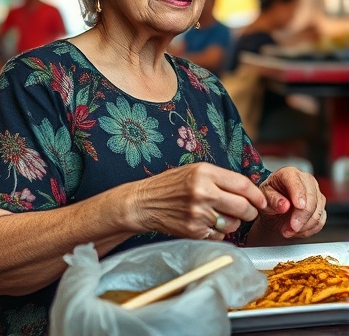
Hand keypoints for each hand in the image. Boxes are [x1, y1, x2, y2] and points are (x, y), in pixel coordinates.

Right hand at [131, 162, 266, 240]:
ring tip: (221, 215)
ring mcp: (199, 214)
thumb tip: (249, 191)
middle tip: (248, 211)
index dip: (257, 195)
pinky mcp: (194, 232)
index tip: (261, 201)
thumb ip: (221, 178)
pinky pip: (220, 235)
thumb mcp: (195, 170)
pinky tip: (207, 223)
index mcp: (205, 173)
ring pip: (234, 224)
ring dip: (234, 222)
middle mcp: (203, 192)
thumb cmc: (171, 184)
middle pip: (243, 207)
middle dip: (251, 211)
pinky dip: (219, 232)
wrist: (144, 202)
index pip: (243, 185)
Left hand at [256, 167, 325, 239]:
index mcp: (289, 173)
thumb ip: (272, 200)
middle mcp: (305, 180)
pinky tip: (296, 231)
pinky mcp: (320, 206)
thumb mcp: (264, 197)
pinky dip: (309, 229)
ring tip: (288, 231)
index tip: (298, 206)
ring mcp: (315, 193)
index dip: (299, 194)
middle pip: (311, 198)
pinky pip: (320, 220)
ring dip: (304, 225)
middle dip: (302, 216)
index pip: (296, 182)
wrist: (275, 207)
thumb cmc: (269, 197)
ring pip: (318, 211)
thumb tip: (284, 205)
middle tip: (291, 227)